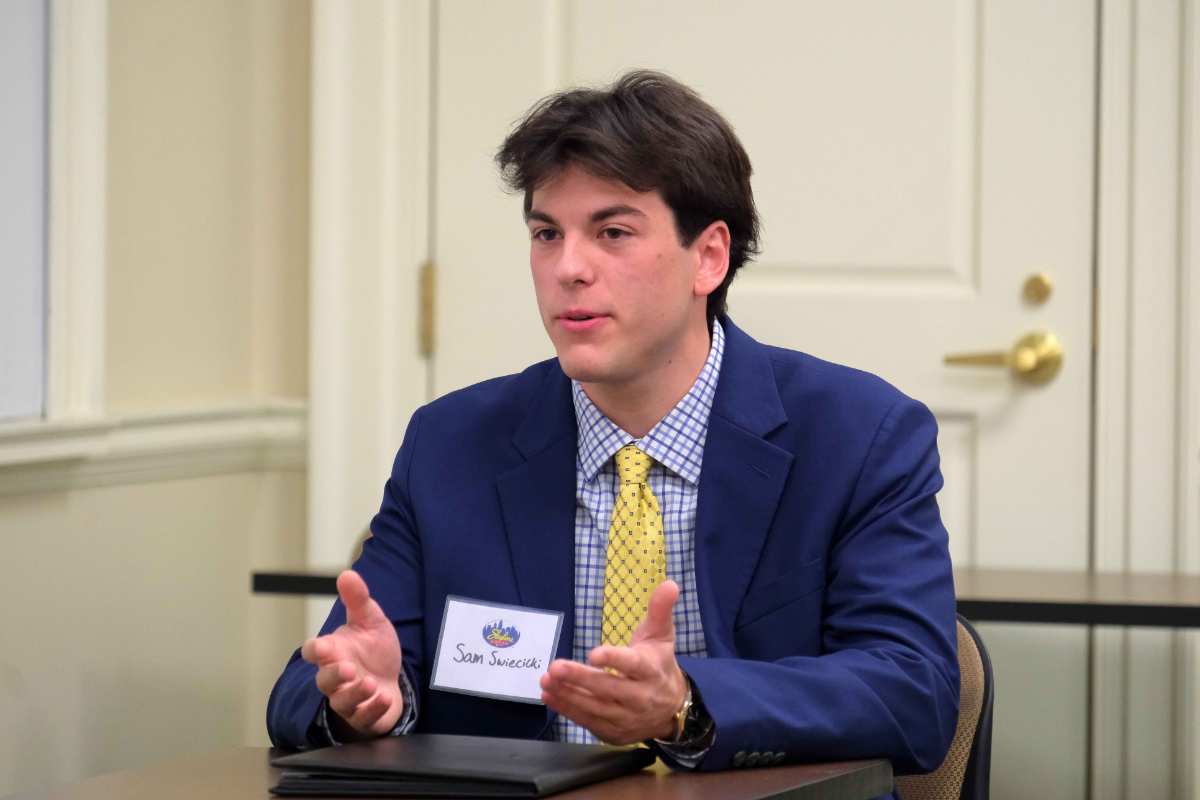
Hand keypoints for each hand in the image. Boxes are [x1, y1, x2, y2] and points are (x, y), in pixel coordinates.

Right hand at [301, 570, 403, 738]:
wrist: (392, 678)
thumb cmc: (373, 650)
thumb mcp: (370, 621)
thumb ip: (358, 599)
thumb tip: (347, 573)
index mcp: (334, 652)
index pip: (315, 652)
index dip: (316, 650)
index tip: (323, 647)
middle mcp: (337, 678)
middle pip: (324, 681)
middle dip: (334, 676)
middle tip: (348, 668)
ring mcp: (350, 699)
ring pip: (342, 702)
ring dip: (355, 693)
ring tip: (371, 683)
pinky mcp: (365, 717)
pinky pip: (363, 718)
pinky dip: (373, 709)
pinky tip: (384, 698)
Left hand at [539, 580, 687, 743]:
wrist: (673, 708)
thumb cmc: (659, 664)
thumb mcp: (661, 636)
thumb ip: (660, 610)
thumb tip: (669, 584)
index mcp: (651, 670)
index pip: (632, 665)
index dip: (613, 660)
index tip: (593, 654)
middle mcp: (640, 696)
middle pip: (608, 688)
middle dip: (580, 678)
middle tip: (555, 666)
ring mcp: (627, 717)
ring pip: (595, 707)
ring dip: (568, 695)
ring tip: (546, 680)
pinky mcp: (615, 732)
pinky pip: (588, 721)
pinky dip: (568, 710)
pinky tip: (550, 696)